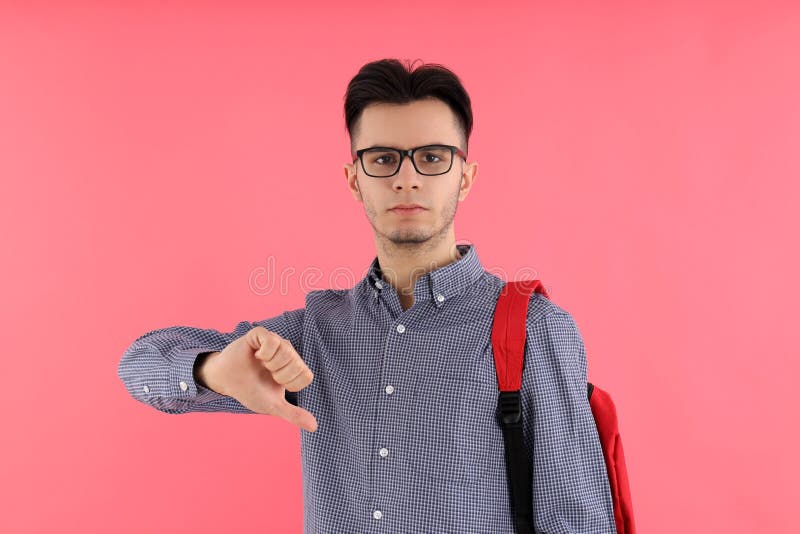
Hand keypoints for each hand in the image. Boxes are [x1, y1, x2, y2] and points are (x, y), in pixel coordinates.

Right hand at [199, 326, 317, 431]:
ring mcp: (275, 341)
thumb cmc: (250, 391)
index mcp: (294, 368)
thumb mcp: (273, 406)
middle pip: (297, 364)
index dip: (291, 384)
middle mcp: (288, 352)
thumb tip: (314, 428)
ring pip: (287, 351)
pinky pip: (272, 341)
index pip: (306, 376)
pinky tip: (257, 355)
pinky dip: (265, 353)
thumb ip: (293, 414)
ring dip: (271, 365)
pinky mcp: (261, 334)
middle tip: (267, 374)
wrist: (226, 381)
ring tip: (261, 364)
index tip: (278, 385)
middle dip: (280, 376)